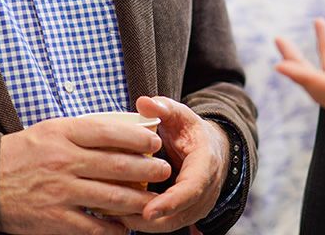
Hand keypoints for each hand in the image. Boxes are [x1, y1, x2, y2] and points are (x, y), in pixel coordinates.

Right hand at [0, 115, 173, 234]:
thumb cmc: (24, 153)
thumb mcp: (51, 130)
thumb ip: (84, 130)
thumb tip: (125, 129)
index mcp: (63, 134)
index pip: (109, 132)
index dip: (137, 138)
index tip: (155, 143)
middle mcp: (63, 161)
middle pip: (117, 166)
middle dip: (147, 170)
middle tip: (164, 171)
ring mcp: (60, 192)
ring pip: (111, 198)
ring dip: (138, 200)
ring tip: (154, 200)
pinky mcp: (54, 220)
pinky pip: (93, 227)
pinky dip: (113, 229)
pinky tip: (125, 227)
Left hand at [117, 96, 229, 232]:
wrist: (211, 149)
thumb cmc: (191, 131)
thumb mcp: (180, 115)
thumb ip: (163, 107)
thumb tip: (143, 102)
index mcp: (205, 164)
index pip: (191, 189)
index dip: (170, 202)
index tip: (148, 211)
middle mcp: (205, 191)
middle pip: (178, 214)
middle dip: (148, 219)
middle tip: (117, 214)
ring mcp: (198, 206)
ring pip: (171, 224)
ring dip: (143, 224)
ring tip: (113, 215)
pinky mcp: (187, 214)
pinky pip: (167, 224)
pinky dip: (146, 223)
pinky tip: (121, 216)